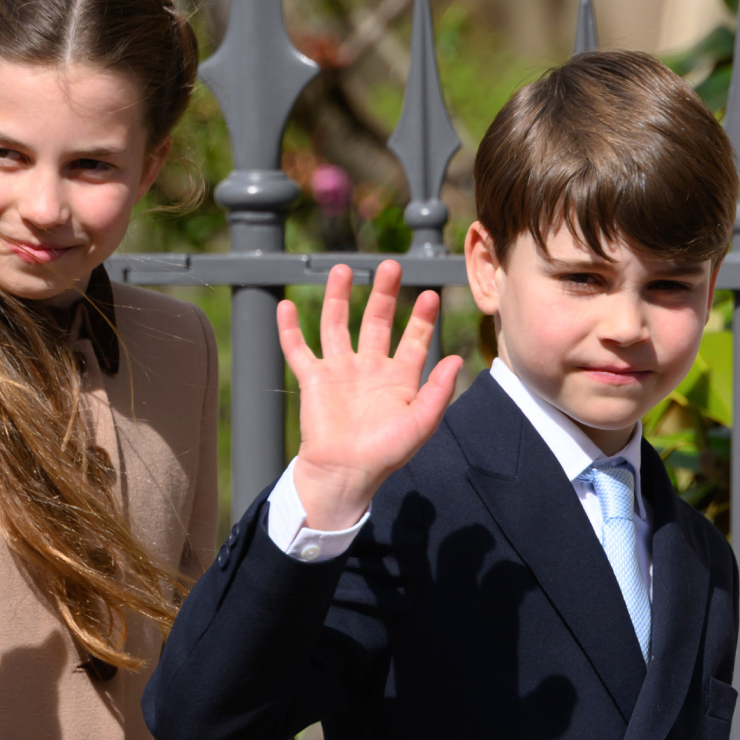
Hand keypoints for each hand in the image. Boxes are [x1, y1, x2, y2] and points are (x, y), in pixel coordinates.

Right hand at [279, 260, 461, 530]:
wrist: (345, 473)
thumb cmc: (384, 454)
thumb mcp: (420, 424)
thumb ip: (438, 392)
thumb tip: (455, 359)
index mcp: (398, 379)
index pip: (413, 340)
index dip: (422, 319)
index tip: (431, 295)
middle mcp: (368, 369)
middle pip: (376, 322)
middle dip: (384, 295)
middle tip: (391, 266)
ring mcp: (339, 371)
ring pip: (337, 325)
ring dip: (339, 298)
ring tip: (343, 270)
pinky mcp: (313, 380)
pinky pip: (298, 349)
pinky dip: (289, 329)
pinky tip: (284, 306)